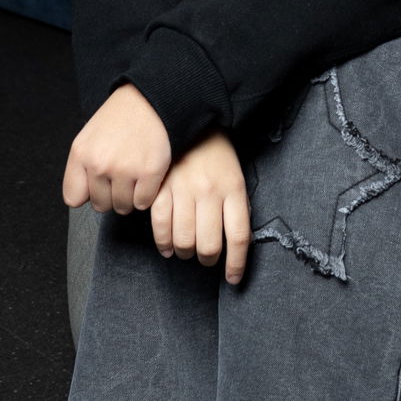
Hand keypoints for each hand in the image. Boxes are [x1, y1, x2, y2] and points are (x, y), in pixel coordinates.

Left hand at [62, 84, 171, 214]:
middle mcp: (100, 164)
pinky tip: (147, 178)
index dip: (88, 194)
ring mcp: (125, 169)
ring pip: (123, 206)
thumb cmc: (119, 120)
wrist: (150, 101)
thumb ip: (80, 167)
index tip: (98, 186)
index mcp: (81, 154)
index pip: (74, 198)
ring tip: (135, 177)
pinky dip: (147, 195)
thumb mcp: (89, 137)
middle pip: (101, 205)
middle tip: (121, 178)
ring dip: (130, 197)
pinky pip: (143, 202)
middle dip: (111, 196)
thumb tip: (81, 198)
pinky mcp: (149, 172)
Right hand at [149, 130, 251, 282]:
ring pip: (184, 240)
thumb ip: (236, 208)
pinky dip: (163, 243)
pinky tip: (167, 248)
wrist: (189, 122)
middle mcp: (210, 192)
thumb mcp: (235, 176)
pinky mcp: (161, 189)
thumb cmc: (216, 155)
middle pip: (209, 244)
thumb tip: (235, 244)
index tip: (233, 278)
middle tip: (205, 258)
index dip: (236, 264)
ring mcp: (184, 191)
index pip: (238, 237)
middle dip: (207, 259)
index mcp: (233, 189)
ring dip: (185, 253)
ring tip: (186, 251)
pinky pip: (161, 226)